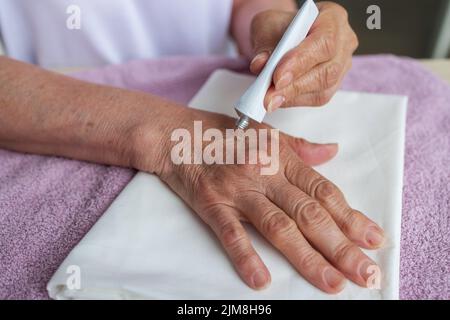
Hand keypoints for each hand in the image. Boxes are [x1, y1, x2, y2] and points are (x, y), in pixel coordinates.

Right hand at [135, 107, 384, 292]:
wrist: (177, 134)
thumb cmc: (224, 134)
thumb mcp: (267, 133)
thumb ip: (301, 147)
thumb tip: (332, 152)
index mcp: (281, 158)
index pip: (323, 192)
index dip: (351, 217)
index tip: (374, 239)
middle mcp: (264, 174)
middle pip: (308, 215)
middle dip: (341, 247)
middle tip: (366, 274)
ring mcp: (238, 191)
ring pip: (278, 228)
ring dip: (307, 258)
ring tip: (332, 284)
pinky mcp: (212, 204)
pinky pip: (231, 233)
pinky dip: (246, 257)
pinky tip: (262, 281)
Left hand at [249, 2, 357, 111]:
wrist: (283, 37)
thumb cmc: (281, 27)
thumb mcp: (267, 25)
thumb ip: (264, 44)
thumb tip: (260, 65)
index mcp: (332, 17)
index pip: (324, 42)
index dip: (301, 62)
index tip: (278, 77)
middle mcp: (343, 41)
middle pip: (327, 70)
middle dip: (295, 86)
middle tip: (269, 95)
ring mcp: (342, 65)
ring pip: (324, 87)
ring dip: (293, 96)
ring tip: (269, 100)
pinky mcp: (333, 85)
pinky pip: (317, 98)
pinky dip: (294, 100)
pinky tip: (278, 100)